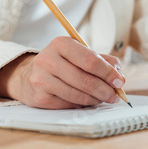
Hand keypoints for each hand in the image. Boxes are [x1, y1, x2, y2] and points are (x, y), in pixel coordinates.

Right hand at [0, 36, 125, 108]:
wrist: (28, 75)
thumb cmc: (60, 64)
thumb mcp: (79, 54)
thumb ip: (102, 61)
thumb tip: (119, 76)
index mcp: (61, 44)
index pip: (90, 60)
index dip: (108, 73)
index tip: (119, 81)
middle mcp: (48, 60)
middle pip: (85, 80)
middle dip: (105, 90)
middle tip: (115, 95)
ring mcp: (41, 79)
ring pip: (78, 95)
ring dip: (95, 99)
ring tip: (102, 98)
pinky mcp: (40, 97)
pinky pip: (69, 104)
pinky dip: (82, 104)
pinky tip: (86, 100)